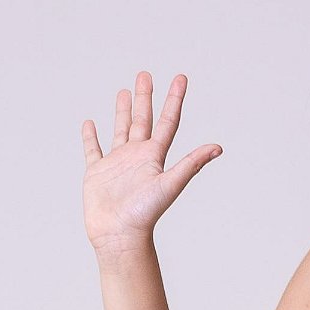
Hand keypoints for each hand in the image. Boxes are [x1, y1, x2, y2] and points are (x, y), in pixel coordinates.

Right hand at [82, 70, 221, 256]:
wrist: (119, 236)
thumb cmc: (145, 214)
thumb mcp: (170, 184)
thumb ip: (192, 163)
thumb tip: (219, 147)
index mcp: (154, 156)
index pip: (167, 121)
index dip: (174, 99)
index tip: (180, 77)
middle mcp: (137, 156)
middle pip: (143, 119)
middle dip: (145, 97)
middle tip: (145, 74)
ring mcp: (117, 163)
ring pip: (121, 130)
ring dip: (122, 111)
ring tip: (124, 92)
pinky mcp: (97, 172)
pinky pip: (93, 150)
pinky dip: (91, 137)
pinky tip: (90, 124)